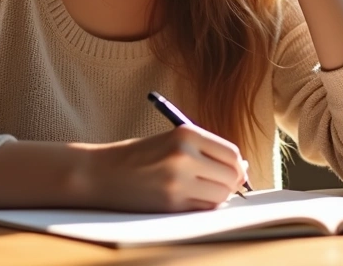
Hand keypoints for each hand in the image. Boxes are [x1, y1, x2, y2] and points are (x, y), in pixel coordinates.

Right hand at [86, 125, 248, 212]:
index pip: (231, 153)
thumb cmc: (137, 156)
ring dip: (218, 197)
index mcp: (186, 133)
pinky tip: (190, 199)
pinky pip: (203, 209)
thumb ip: (205, 151)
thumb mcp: (172, 141)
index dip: (238, 166)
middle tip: (221, 185)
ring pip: (220, 195)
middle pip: (231, 176)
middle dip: (231, 183)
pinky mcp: (170, 203)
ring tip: (202, 191)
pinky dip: (203, 206)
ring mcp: (178, 181)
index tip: (236, 171)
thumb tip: (242, 168)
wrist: (100, 173)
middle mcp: (185, 155)